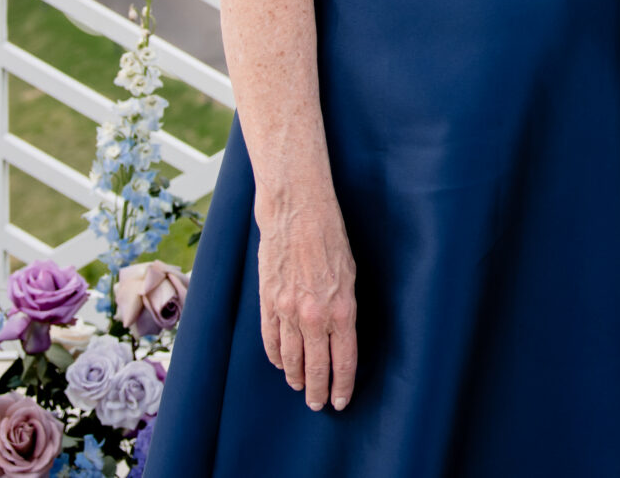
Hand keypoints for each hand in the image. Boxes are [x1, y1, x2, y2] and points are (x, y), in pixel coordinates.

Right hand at [255, 184, 358, 409]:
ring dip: (296, 377)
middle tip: (318, 405)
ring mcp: (288, 312)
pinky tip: (281, 365)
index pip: (344, 360)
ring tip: (300, 387)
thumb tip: (340, 335)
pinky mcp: (268, 303)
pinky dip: (276, 357)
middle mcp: (315, 316)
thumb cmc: (331, 240)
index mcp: (342, 309)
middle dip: (318, 391)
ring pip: (291, 359)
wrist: (298, 214)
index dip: (343, 385)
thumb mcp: (351, 275)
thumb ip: (344, 309)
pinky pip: (270, 341)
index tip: (341, 401)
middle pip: (317, 367)